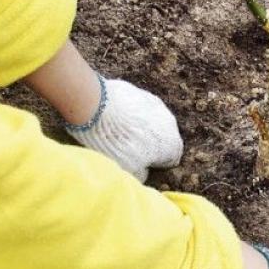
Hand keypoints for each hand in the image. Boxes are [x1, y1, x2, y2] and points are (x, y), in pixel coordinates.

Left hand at [66, 77, 183, 181]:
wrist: (96, 107)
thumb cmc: (114, 144)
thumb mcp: (128, 171)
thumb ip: (142, 175)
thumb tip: (143, 172)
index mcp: (172, 145)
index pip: (171, 160)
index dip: (155, 165)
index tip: (140, 166)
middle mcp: (170, 124)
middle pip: (163, 140)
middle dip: (150, 146)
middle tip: (127, 151)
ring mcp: (157, 106)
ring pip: (153, 123)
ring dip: (141, 129)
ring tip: (118, 134)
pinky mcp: (142, 93)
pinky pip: (141, 109)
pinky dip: (132, 115)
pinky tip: (114, 119)